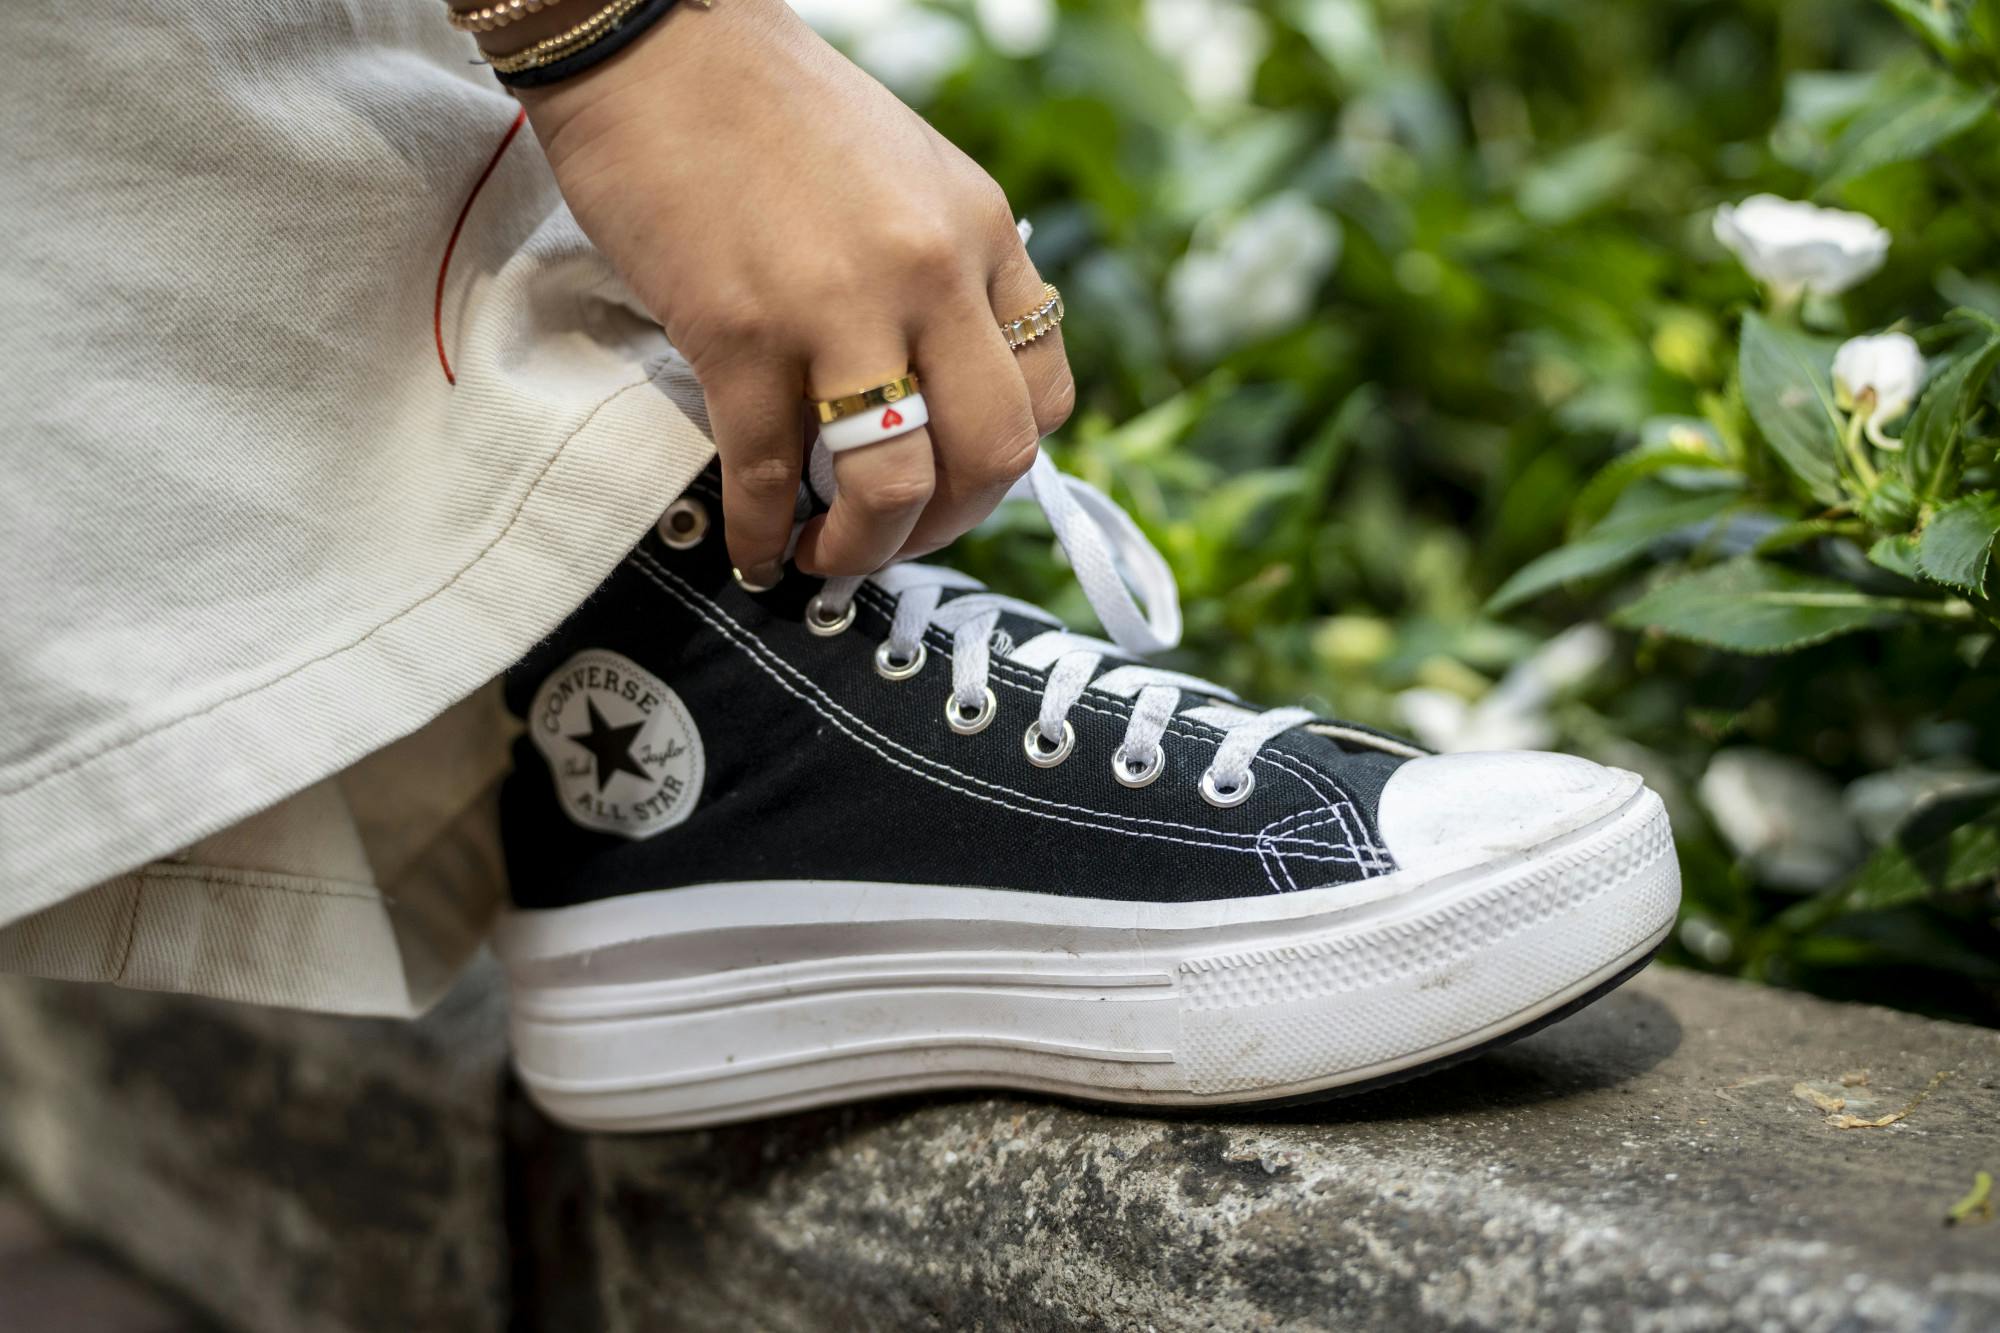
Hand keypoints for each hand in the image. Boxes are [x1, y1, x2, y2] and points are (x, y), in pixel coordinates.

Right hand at [514, 0, 1074, 582]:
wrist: (655, 34)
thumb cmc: (767, 108)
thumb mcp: (906, 176)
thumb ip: (940, 273)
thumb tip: (935, 386)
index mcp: (980, 231)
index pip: (1045, 390)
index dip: (1004, 466)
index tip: (957, 489)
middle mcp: (930, 272)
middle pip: (995, 453)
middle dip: (951, 527)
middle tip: (898, 539)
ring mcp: (838, 306)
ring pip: (897, 484)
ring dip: (865, 547)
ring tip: (826, 555)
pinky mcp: (740, 332)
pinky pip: (771, 472)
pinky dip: (765, 532)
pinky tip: (754, 547)